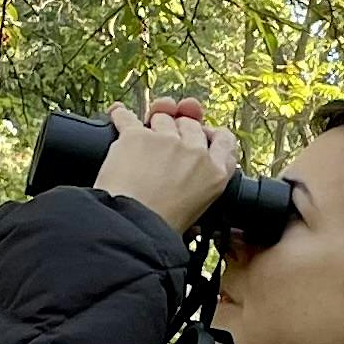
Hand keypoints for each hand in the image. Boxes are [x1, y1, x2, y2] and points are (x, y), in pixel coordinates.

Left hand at [93, 100, 236, 235]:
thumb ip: (200, 186)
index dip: (211, 134)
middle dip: (179, 128)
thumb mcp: (198, 210)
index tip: (202, 135)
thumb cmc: (161, 227)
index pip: (224, 140)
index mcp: (216, 173)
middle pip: (190, 124)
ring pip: (162, 117)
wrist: (133, 227)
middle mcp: (195, 152)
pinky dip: (120, 116)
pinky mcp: (136, 135)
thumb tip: (191, 178)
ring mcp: (166, 140)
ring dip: (152, 124)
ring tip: (142, 142)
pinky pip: (126, 116)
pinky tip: (118, 115)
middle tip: (167, 141)